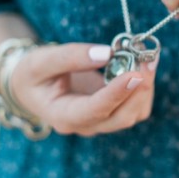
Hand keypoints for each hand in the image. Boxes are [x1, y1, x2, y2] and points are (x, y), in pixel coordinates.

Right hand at [9, 42, 158, 136]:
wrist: (30, 85)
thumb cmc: (31, 74)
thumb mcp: (40, 61)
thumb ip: (70, 57)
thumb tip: (107, 53)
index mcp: (62, 116)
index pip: (94, 110)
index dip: (116, 94)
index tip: (134, 74)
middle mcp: (84, 125)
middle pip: (121, 117)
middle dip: (138, 90)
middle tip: (148, 59)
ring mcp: (99, 121)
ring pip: (133, 114)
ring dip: (145, 88)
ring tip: (148, 58)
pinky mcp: (110, 111)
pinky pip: (135, 106)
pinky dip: (143, 87)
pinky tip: (142, 65)